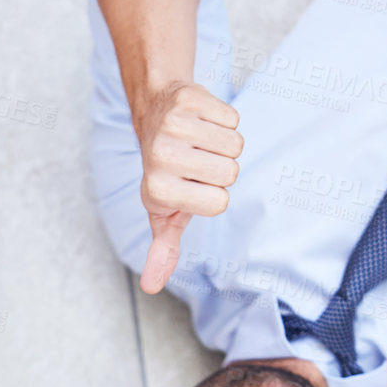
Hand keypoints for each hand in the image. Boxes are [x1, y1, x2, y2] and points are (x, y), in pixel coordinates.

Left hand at [135, 83, 241, 292]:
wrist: (155, 114)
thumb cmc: (166, 173)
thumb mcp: (164, 214)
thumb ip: (163, 249)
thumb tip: (151, 287)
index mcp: (158, 191)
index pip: (219, 203)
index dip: (213, 195)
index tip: (191, 185)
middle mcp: (161, 158)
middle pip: (229, 173)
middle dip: (220, 170)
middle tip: (196, 161)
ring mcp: (173, 126)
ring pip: (234, 145)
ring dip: (224, 144)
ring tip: (200, 142)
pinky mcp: (188, 99)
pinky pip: (232, 119)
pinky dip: (224, 121)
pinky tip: (202, 122)